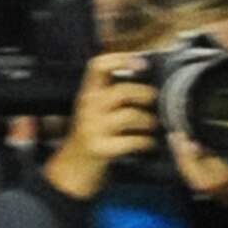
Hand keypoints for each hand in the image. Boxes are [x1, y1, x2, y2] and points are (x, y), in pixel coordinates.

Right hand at [40, 54, 159, 200]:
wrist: (73, 168)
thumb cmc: (91, 135)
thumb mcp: (95, 109)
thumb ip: (112, 93)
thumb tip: (143, 76)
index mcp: (88, 93)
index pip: (98, 66)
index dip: (120, 60)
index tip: (141, 62)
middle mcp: (88, 107)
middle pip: (122, 91)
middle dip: (145, 94)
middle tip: (154, 100)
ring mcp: (93, 128)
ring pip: (130, 116)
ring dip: (149, 120)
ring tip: (153, 125)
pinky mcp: (101, 148)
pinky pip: (132, 141)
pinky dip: (146, 142)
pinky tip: (149, 144)